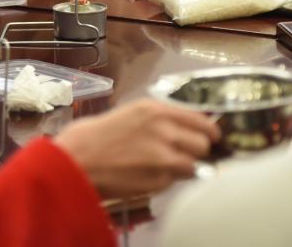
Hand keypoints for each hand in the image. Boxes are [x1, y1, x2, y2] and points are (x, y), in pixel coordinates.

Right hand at [54, 99, 219, 198]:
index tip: (213, 136)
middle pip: (204, 143)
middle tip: (186, 153)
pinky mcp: (158, 179)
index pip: (202, 120)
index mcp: (157, 110)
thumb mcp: (133, 113)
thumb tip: (192, 126)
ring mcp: (163, 156)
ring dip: (186, 167)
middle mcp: (164, 130)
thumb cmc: (100, 135)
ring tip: (167, 166)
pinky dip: (168, 180)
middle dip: (198, 150)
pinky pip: (176, 181)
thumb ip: (163, 118)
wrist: (78, 159)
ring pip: (195, 164)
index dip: (210, 131)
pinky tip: (150, 175)